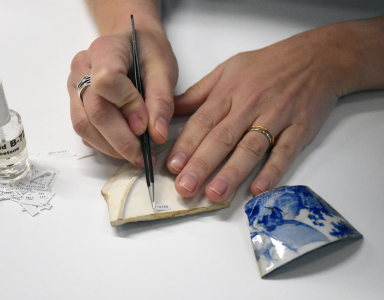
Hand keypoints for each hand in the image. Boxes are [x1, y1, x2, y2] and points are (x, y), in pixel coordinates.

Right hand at [68, 27, 177, 166]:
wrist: (131, 42)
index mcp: (105, 50)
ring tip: (137, 155)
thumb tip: (156, 135)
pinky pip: (84, 131)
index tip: (146, 126)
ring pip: (84, 125)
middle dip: (121, 140)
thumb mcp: (164, 68)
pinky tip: (125, 147)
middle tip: (145, 156)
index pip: (107, 82)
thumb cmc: (147, 52)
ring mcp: (74, 87)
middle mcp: (82, 68)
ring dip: (111, 147)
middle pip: (94, 110)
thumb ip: (161, 100)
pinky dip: (104, 145)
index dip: (127, 107)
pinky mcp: (76, 104)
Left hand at [166, 23, 360, 200]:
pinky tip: (258, 189)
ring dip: (232, 173)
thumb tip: (169, 110)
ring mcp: (276, 117)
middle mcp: (250, 105)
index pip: (202, 121)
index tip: (172, 166)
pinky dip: (272, 171)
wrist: (317, 57)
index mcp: (229, 92)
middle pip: (222, 138)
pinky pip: (284, 152)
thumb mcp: (227, 70)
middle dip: (201, 164)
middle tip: (185, 187)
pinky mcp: (299, 128)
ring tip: (215, 194)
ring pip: (250, 148)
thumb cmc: (267, 65)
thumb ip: (198, 93)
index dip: (186, 144)